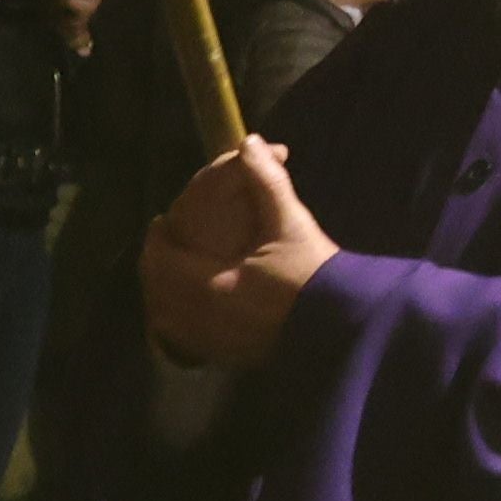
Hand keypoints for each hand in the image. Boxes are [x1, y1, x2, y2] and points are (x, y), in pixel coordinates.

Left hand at [141, 138, 336, 369]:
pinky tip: (192, 313)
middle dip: (156, 269)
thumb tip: (250, 142)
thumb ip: (267, 182)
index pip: (165, 262)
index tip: (160, 222)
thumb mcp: (291, 223)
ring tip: (172, 278)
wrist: (344, 325)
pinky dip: (179, 325)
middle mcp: (205, 318)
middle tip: (163, 247)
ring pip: (169, 322)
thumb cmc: (315, 273)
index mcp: (211, 285)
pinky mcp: (230, 357)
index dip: (158, 241)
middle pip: (160, 295)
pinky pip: (187, 343)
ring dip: (163, 298)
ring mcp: (216, 343)